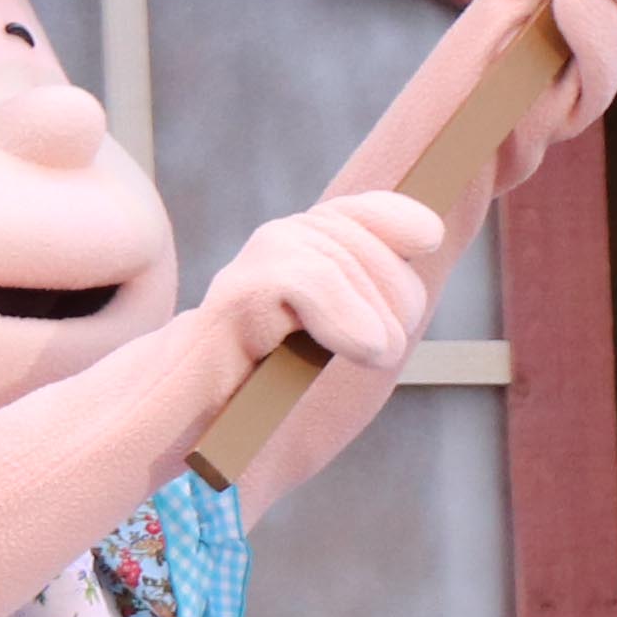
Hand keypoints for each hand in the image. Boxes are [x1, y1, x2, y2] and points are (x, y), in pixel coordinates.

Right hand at [205, 188, 438, 383]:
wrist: (187, 407)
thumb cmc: (262, 378)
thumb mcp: (329, 333)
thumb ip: (370, 291)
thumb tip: (429, 233)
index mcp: (304, 243)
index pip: (367, 209)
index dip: (401, 220)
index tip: (428, 240)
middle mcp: (281, 238)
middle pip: (373, 249)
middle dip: (396, 301)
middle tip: (381, 348)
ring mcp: (258, 261)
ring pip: (348, 267)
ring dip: (377, 324)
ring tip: (373, 357)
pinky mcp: (242, 291)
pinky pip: (315, 284)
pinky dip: (349, 321)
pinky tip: (366, 351)